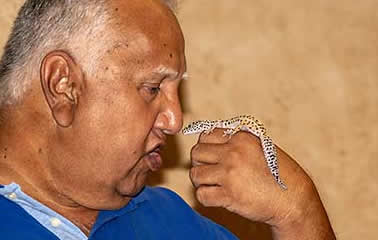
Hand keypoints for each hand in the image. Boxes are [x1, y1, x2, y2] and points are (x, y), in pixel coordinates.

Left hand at [189, 129, 335, 238]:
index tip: (210, 156)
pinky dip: (206, 198)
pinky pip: (201, 195)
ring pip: (195, 174)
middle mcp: (233, 153)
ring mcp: (229, 174)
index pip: (206, 135)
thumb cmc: (279, 174)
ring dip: (201, 182)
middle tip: (209, 171)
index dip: (205, 147)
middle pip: (196, 153)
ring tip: (213, 185)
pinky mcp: (229, 195)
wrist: (294, 200)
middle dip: (200, 163)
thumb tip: (209, 140)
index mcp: (241, 138)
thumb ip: (237, 142)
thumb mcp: (261, 147)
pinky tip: (218, 197)